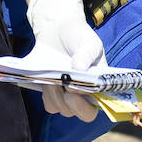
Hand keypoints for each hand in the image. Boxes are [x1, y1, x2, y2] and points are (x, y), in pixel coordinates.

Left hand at [0, 0, 104, 122]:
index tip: (73, 90)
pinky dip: (45, 92)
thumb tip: (79, 69)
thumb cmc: (79, 37)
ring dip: (55, 94)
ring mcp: (66, 95)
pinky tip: (43, 77)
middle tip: (62, 82)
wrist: (58, 29)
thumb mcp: (88, 41)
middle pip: (78, 113)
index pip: (95, 109)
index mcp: (98, 87)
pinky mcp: (51, 91)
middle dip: (69, 101)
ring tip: (52, 74)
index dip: (84, 107)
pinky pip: (48, 102)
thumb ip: (86, 54)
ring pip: (60, 108)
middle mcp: (84, 95)